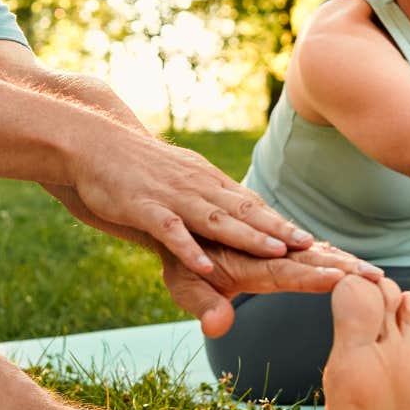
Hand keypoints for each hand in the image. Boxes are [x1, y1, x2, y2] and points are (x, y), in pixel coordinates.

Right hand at [66, 134, 315, 274]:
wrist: (96, 142)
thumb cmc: (141, 166)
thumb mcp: (182, 178)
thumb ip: (210, 198)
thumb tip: (240, 214)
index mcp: (208, 182)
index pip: (252, 205)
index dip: (281, 223)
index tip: (312, 240)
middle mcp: (197, 187)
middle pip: (244, 211)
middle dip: (279, 230)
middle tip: (311, 246)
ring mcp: (172, 196)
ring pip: (215, 218)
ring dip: (248, 236)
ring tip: (277, 251)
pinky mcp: (143, 207)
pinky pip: (169, 230)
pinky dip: (187, 247)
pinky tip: (203, 267)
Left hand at [159, 241, 382, 337]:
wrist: (178, 221)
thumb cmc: (182, 261)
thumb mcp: (184, 285)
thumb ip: (203, 305)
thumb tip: (217, 327)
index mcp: (248, 262)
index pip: (286, 271)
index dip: (315, 275)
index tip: (345, 278)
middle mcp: (266, 249)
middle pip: (310, 260)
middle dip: (344, 269)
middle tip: (377, 278)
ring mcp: (273, 243)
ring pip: (315, 252)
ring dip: (344, 261)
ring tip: (374, 273)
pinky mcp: (276, 240)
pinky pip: (308, 248)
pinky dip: (332, 256)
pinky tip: (353, 265)